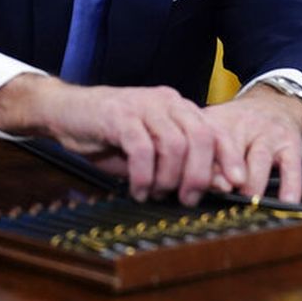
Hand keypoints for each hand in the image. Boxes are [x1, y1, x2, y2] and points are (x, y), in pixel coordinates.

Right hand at [0, 75, 241, 206]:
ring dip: (169, 179)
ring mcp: (141, 105)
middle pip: (200, 138)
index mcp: (176, 107)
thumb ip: (180, 165)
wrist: (64, 111)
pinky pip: (142, 149)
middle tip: (187, 199)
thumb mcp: (149, 152)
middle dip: (199, 176)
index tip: (236, 185)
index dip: (228, 158)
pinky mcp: (118, 115)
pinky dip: (143, 176)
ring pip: (174, 145)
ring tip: (155, 193)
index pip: (214, 130)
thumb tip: (217, 185)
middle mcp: (164, 101)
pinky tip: (136, 189)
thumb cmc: (107, 134)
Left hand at [202, 84, 301, 202]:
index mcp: (218, 121)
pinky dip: (290, 185)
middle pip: (231, 148)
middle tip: (221, 189)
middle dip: (225, 170)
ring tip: (248, 198)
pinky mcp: (291, 144)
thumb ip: (204, 155)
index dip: (201, 162)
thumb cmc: (237, 123)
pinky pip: (292, 166)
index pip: (205, 141)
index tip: (197, 181)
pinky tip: (286, 201)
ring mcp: (268, 135)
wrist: (272, 101)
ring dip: (253, 180)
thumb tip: (192, 184)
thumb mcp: (216, 127)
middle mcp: (243, 125)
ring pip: (259, 157)